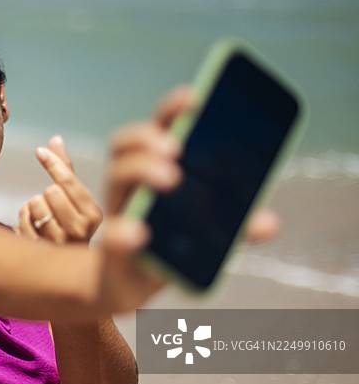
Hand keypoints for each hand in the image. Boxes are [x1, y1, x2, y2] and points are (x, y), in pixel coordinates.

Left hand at [18, 135, 101, 243]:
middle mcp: (81, 231)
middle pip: (50, 191)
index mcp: (94, 215)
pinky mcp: (39, 249)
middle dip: (47, 194)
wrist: (64, 263)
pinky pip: (23, 218)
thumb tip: (56, 138)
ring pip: (35, 204)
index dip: (52, 163)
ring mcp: (59, 243)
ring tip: (45, 217)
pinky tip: (35, 226)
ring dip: (34, 205)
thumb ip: (65, 168)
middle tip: (54, 206)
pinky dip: (25, 216)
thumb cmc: (70, 221)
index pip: (68, 181)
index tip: (39, 151)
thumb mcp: (75, 197)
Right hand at [99, 85, 279, 311]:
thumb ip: (234, 227)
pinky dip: (126, 234)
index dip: (170, 111)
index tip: (193, 96)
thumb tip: (269, 223)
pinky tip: (141, 234)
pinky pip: (115, 238)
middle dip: (149, 138)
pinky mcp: (114, 250)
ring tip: (171, 177)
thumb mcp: (203, 236)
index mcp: (150, 174)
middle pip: (126, 147)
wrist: (124, 287)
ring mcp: (118, 215)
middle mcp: (128, 188)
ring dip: (142, 170)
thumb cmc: (164, 250)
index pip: (155, 132)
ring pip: (118, 180)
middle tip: (176, 146)